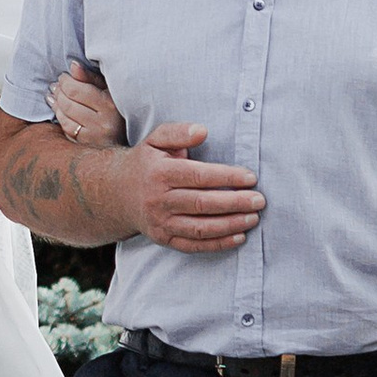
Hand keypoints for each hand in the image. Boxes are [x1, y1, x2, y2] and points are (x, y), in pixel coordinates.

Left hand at [46, 62, 125, 147]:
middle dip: (59, 92)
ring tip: (53, 94)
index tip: (63, 76)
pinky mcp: (87, 145)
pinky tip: (57, 108)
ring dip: (56, 103)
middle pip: (68, 104)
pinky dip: (59, 116)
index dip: (65, 81)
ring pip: (65, 116)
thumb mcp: (109, 89)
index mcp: (111, 105)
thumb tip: (73, 65)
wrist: (125, 135)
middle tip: (56, 85)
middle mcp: (103, 123)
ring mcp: (94, 137)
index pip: (77, 90)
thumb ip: (90, 77)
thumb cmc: (117, 107)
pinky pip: (66, 128)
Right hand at [130, 122, 263, 253]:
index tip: (250, 177)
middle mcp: (158, 200)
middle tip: (259, 200)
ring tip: (253, 218)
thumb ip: (179, 132)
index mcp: (159, 173)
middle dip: (235, 203)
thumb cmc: (147, 162)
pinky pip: (194, 245)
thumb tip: (202, 131)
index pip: (198, 176)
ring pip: (201, 228)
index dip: (226, 177)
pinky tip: (239, 237)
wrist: (116, 192)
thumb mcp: (156, 139)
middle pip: (202, 204)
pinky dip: (218, 244)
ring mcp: (160, 223)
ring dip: (231, 225)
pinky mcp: (163, 239)